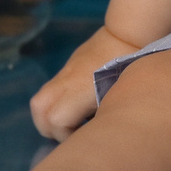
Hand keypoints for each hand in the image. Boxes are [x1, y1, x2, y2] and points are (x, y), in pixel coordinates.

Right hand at [28, 24, 140, 141]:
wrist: (127, 31)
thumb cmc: (131, 64)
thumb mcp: (121, 94)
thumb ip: (105, 113)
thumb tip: (98, 131)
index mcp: (81, 88)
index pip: (56, 120)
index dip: (65, 136)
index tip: (84, 138)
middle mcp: (67, 80)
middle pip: (38, 109)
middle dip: (48, 128)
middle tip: (71, 134)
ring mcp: (65, 71)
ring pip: (40, 99)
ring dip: (49, 117)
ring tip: (73, 123)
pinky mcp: (67, 67)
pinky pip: (52, 89)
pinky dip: (56, 104)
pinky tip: (78, 107)